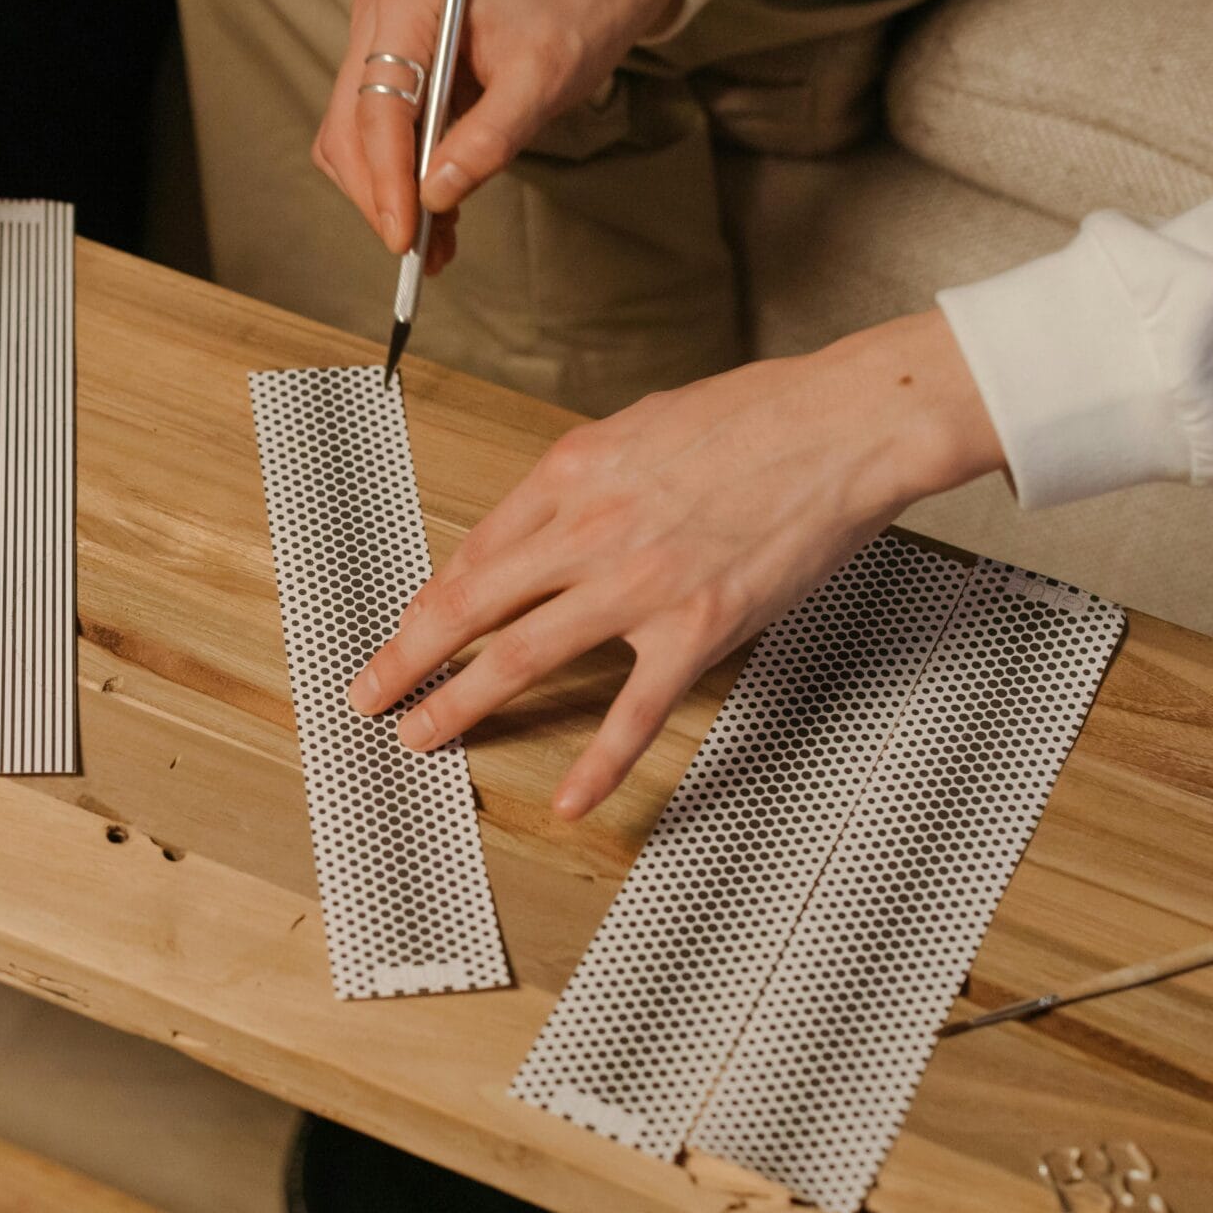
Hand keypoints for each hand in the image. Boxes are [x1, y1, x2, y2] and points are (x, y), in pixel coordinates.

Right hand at [315, 0, 682, 269]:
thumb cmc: (572, 16)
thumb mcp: (543, 80)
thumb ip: (488, 139)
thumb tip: (436, 196)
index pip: (378, 105)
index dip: (385, 178)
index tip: (403, 235)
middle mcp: (381, 12)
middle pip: (351, 125)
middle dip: (380, 193)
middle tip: (418, 250)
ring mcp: (380, 36)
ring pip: (355, 136)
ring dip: (386, 192)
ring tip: (433, 240)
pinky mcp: (392, 63)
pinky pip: (379, 132)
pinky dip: (400, 177)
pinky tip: (435, 210)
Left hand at [347, 312, 1005, 818]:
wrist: (844, 425)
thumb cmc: (757, 415)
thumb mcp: (642, 426)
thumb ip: (588, 477)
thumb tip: (548, 518)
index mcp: (573, 473)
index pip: (476, 550)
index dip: (430, 600)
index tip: (406, 629)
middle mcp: (590, 530)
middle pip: (470, 605)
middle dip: (407, 656)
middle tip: (369, 692)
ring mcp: (639, 585)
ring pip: (523, 656)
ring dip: (459, 702)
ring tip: (418, 736)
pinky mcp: (697, 629)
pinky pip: (635, 711)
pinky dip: (598, 762)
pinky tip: (569, 797)